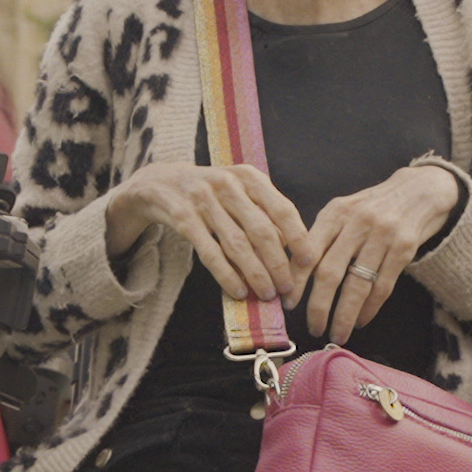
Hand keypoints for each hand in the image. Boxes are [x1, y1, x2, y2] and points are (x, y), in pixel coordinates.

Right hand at [103, 160, 309, 310]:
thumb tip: (292, 248)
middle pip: (260, 230)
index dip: (299, 237)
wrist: (161, 182)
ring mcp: (203, 200)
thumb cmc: (212, 192)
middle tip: (287, 288)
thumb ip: (264, 213)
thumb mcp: (240, 191)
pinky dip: (226, 274)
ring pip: (236, 244)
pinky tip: (238, 290)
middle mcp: (227, 184)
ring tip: (266, 294)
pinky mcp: (183, 217)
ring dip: (255, 273)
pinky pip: (209, 252)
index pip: (282, 209)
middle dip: (277, 264)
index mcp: (249, 176)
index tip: (310, 262)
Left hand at [295, 165, 464, 343]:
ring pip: (357, 285)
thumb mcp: (344, 210)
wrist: (419, 191)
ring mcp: (382, 236)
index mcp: (335, 213)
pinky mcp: (404, 249)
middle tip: (313, 328)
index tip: (288, 304)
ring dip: (345, 315)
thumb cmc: (372, 206)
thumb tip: (294, 274)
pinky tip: (361, 321)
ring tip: (337, 334)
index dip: (296, 281)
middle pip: (330, 272)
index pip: (308, 251)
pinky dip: (370, 309)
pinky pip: (382, 286)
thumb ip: (321, 236)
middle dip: (318, 307)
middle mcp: (357, 223)